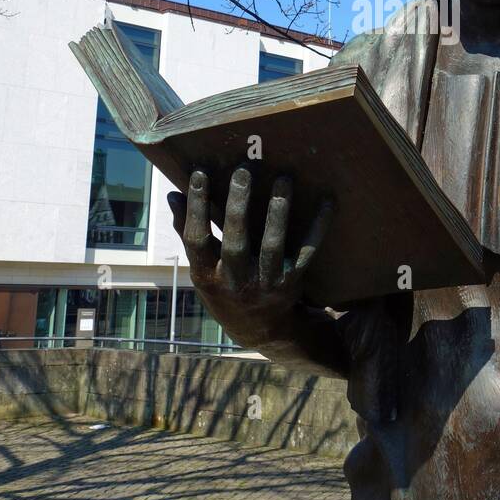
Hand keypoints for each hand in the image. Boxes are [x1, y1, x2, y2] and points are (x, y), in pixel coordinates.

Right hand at [167, 167, 333, 346]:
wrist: (260, 329)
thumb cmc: (224, 287)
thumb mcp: (202, 268)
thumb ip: (187, 231)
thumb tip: (174, 194)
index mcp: (206, 276)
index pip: (196, 239)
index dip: (196, 208)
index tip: (200, 173)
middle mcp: (235, 282)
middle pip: (236, 242)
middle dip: (238, 206)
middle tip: (243, 170)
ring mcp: (266, 283)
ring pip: (273, 246)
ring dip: (278, 211)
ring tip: (283, 178)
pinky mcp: (292, 281)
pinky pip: (307, 252)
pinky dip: (317, 227)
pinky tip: (326, 201)